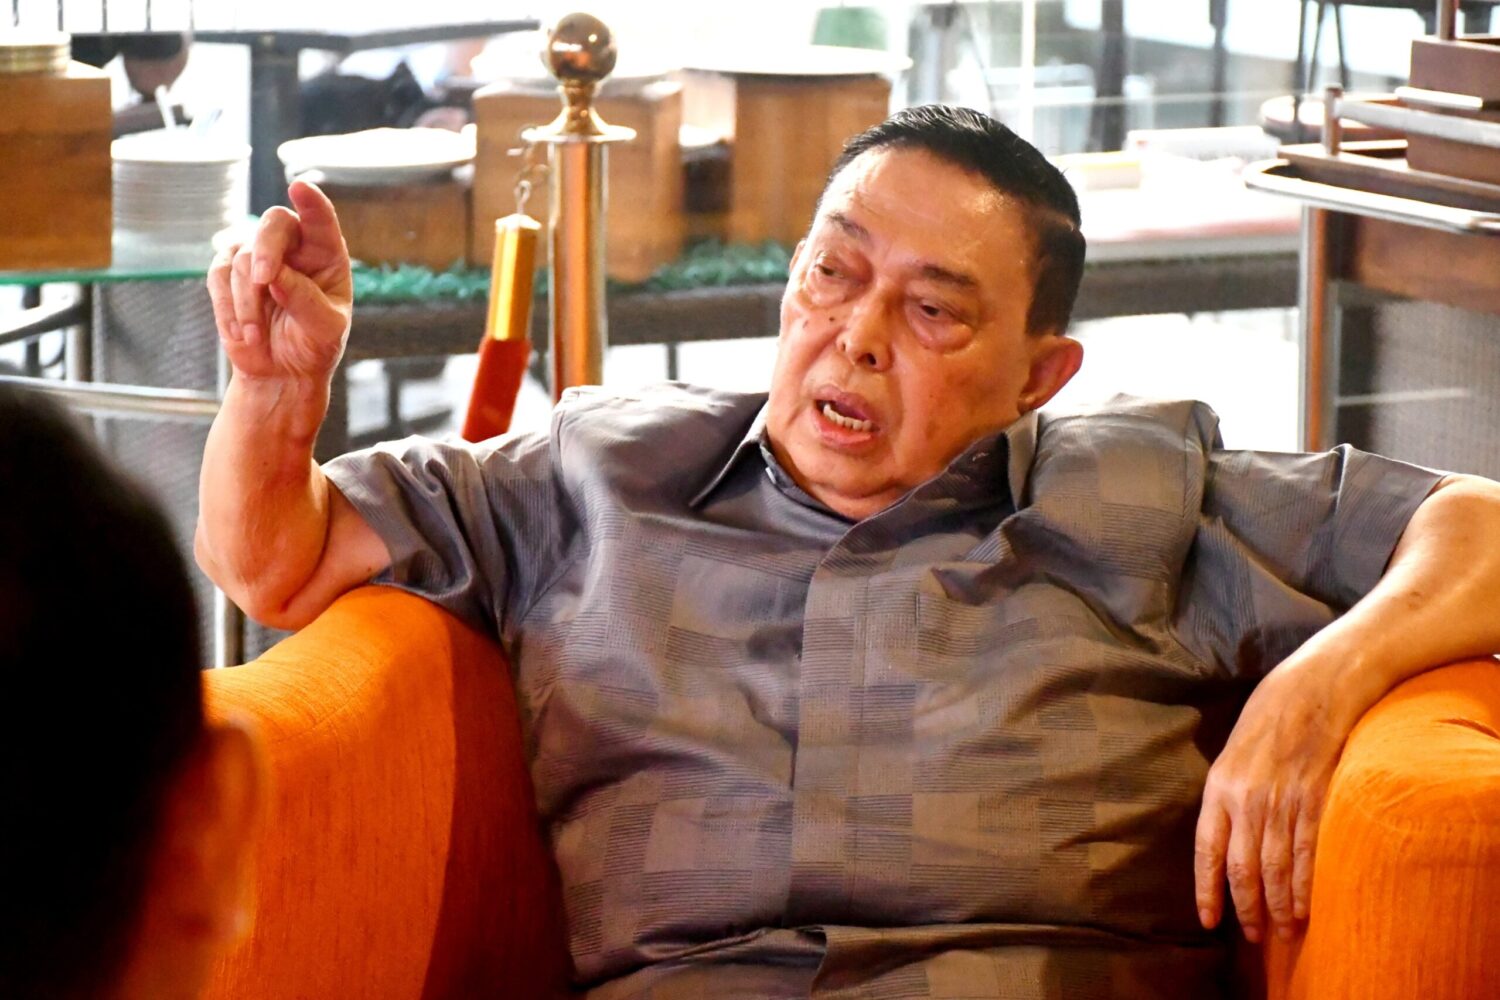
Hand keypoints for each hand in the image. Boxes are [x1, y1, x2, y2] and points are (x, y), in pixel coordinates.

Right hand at [207, 180, 352, 384]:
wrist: (283, 370)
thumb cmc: (314, 344)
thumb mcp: (325, 329)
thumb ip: (305, 300)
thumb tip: (275, 276)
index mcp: (326, 254)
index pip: (320, 219)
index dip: (311, 202)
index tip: (300, 187)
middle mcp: (293, 246)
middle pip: (272, 224)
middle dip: (265, 251)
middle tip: (263, 279)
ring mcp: (258, 255)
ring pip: (241, 257)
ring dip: (246, 300)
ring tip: (256, 335)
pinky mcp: (228, 272)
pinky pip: (218, 276)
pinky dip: (227, 307)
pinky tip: (241, 333)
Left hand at [1194, 658, 1350, 943]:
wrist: (1312, 688)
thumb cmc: (1268, 715)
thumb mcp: (1231, 750)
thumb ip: (1227, 792)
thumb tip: (1223, 833)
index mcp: (1218, 787)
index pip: (1206, 850)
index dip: (1207, 889)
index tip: (1208, 921)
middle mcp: (1246, 799)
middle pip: (1242, 868)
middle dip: (1246, 908)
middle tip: (1252, 936)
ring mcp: (1282, 801)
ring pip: (1276, 869)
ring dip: (1278, 906)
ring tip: (1281, 932)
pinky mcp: (1315, 799)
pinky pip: (1307, 854)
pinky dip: (1305, 887)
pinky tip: (1305, 909)